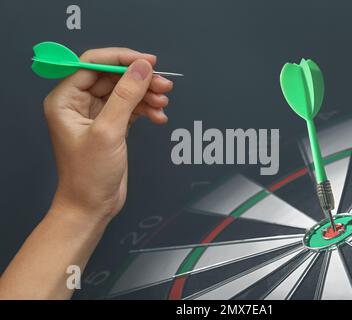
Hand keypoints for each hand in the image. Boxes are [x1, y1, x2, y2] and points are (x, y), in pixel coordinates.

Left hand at [44, 48, 172, 221]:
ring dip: (146, 95)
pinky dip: (146, 109)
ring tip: (163, 101)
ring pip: (125, 92)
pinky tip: (159, 116)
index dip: (121, 59)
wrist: (92, 207)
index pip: (93, 64)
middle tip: (163, 84)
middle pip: (113, 78)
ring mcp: (96, 115)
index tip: (147, 62)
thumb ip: (126, 96)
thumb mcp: (108, 132)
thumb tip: (142, 68)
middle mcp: (78, 104)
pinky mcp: (112, 126)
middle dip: (139, 80)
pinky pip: (131, 108)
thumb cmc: (88, 175)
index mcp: (65, 100)